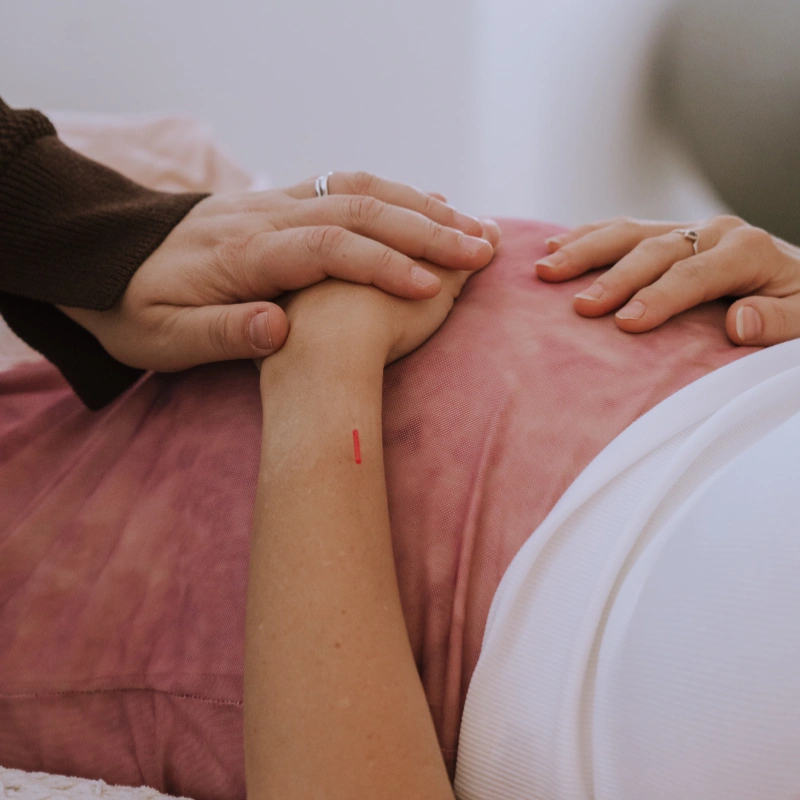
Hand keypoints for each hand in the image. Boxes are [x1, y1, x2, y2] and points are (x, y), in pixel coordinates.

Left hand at [59, 171, 499, 370]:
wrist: (104, 261)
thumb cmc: (135, 309)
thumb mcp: (164, 337)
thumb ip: (223, 334)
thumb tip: (280, 331)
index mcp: (244, 253)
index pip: (327, 249)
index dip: (384, 264)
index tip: (434, 286)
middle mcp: (266, 215)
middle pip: (357, 208)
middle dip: (424, 227)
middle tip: (480, 248)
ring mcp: (273, 201)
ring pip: (358, 188)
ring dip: (417, 203)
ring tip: (468, 224)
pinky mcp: (277, 200)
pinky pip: (344, 185)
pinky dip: (391, 193)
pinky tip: (422, 205)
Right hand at [535, 214, 799, 345]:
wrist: (797, 281)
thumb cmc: (796, 307)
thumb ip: (779, 321)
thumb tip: (738, 321)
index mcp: (747, 250)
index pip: (696, 273)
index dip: (660, 297)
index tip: (625, 324)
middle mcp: (712, 231)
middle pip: (654, 249)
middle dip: (614, 277)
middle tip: (581, 308)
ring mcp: (686, 229)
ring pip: (629, 232)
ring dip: (585, 249)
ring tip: (547, 269)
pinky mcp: (667, 235)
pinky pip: (622, 229)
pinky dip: (587, 235)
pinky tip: (556, 244)